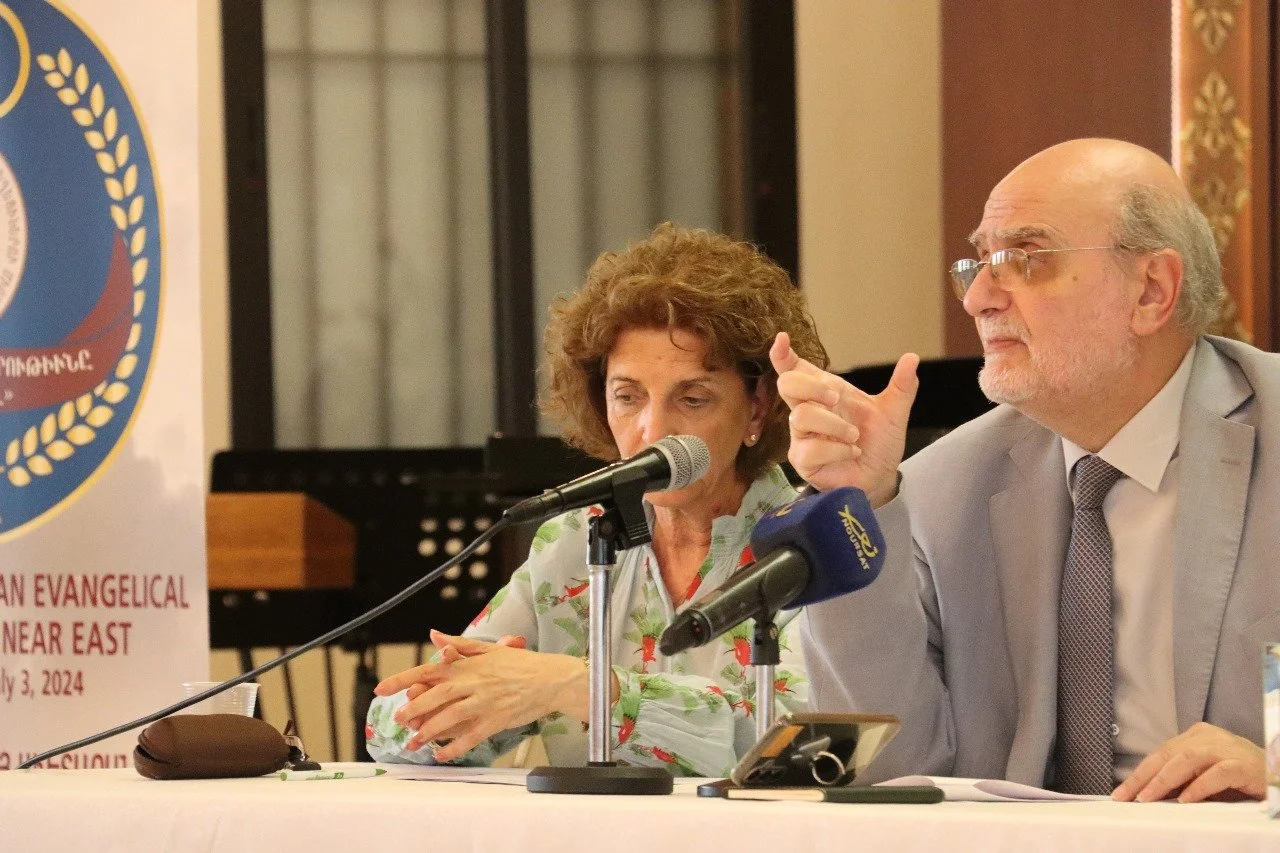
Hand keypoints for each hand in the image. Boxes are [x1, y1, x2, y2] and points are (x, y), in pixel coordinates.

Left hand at [375, 631, 587, 762]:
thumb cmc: (521, 664)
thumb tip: (434, 636)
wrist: (551, 679)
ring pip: (451, 717)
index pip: (429, 669)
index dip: (403, 679)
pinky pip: (471, 737)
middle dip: (413, 708)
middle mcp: (474, 682)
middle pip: (436, 695)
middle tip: (397, 719)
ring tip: (413, 742)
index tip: (382, 688)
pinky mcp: (497, 720)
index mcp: (468, 664)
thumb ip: (459, 645)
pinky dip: (455, 748)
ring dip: (429, 730)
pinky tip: (441, 756)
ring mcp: (485, 702)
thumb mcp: (489, 648)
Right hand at [769, 332, 918, 505]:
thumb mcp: (894, 412)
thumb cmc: (879, 442)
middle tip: (837, 397)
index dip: (783, 355)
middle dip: (812, 387)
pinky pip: (809, 449)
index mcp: (825, 392)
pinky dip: (837, 449)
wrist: (882, 476)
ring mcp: (802, 436)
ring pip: (801, 417)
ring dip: (835, 425)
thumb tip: (912, 358)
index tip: (783, 339)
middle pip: (788, 385)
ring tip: (855, 436)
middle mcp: (809, 411)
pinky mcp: (803, 460)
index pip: (795, 370)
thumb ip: (902, 386)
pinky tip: (852, 453)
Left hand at [1111, 722, 1265, 802]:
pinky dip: (1198, 786)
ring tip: (1147, 798)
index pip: (1160, 753)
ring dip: (1164, 780)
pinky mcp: (1242, 764)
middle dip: (1143, 777)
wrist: (1276, 772)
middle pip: (1167, 754)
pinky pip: (1216, 773)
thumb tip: (1148, 793)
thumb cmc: (1239, 777)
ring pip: (1186, 759)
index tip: (1120, 793)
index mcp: (1196, 736)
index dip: (1139, 773)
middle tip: (1126, 797)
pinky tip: (1185, 800)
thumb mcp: (1205, 776)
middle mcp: (1208, 737)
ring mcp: (1225, 748)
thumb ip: (1181, 779)